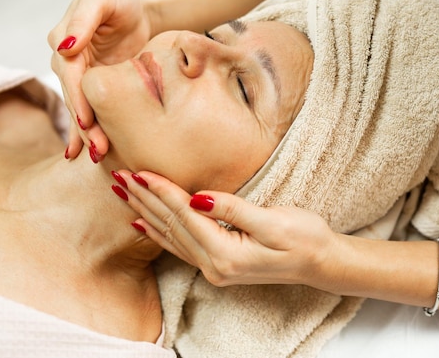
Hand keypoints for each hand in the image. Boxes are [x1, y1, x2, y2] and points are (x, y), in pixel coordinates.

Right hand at [48, 0, 152, 158]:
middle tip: (98, 150)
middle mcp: (68, 62)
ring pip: (82, 109)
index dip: (77, 98)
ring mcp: (82, 76)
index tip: (87, 121)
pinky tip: (87, 155)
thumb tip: (66, 47)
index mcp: (65, 41)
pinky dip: (88, 133)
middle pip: (74, 97)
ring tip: (98, 157)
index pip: (69, 74)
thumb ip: (83, 20)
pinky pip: (91, 111)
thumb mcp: (101, 1)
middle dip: (84, 125)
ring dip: (88, 135)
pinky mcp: (97, 88)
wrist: (140, 10)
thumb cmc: (121, 1)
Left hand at [115, 170, 337, 286]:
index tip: (140, 171)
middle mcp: (214, 266)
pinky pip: (179, 246)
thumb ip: (233, 210)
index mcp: (226, 255)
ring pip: (170, 236)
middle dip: (144, 200)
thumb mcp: (273, 221)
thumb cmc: (303, 238)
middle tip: (118, 177)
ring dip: (145, 213)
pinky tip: (142, 223)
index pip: (185, 216)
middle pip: (171, 226)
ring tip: (122, 194)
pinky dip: (158, 232)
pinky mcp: (218, 264)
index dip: (162, 191)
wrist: (320, 262)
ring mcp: (214, 268)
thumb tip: (198, 197)